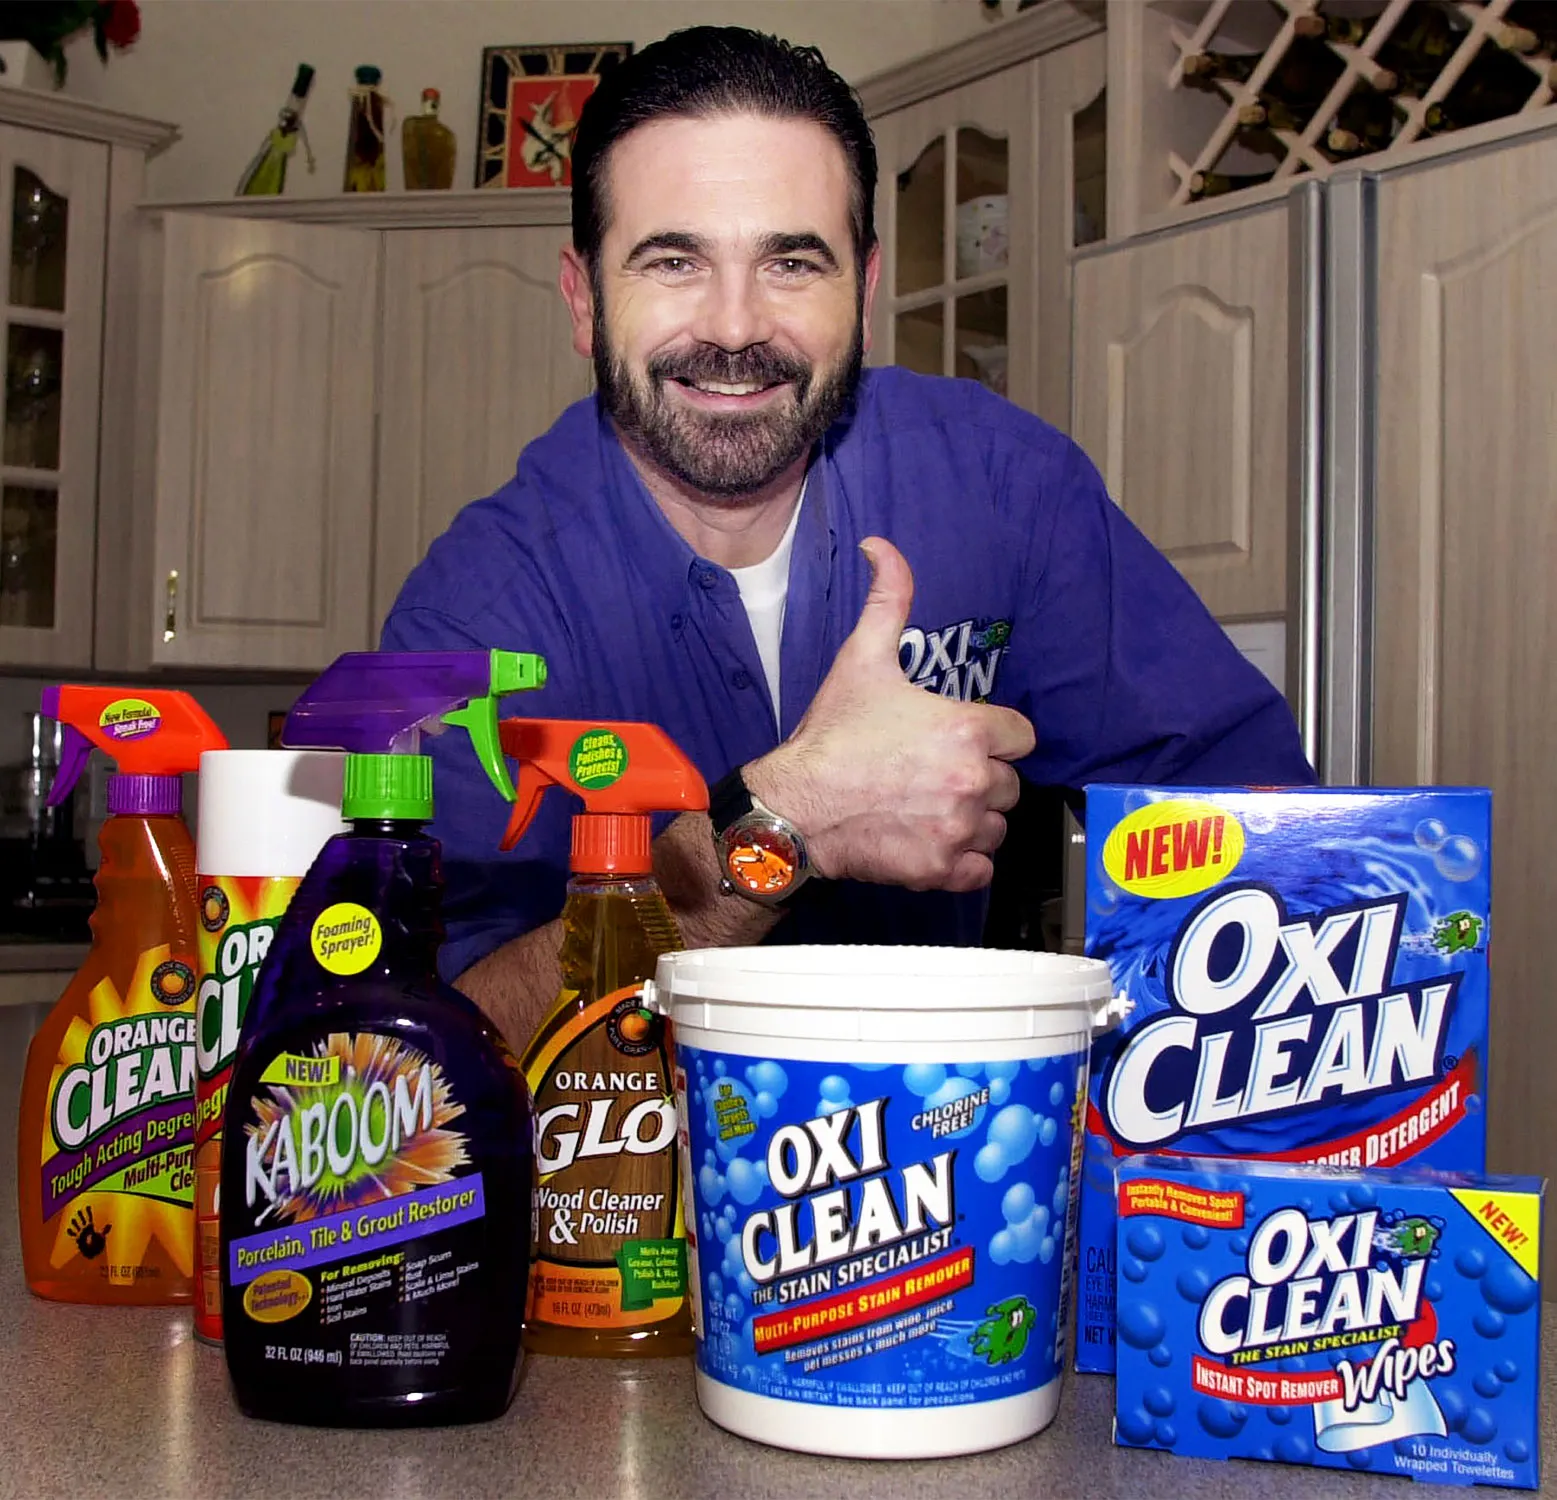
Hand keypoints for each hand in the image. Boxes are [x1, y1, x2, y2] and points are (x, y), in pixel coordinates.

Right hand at [748, 537, 1034, 891]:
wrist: (793, 811)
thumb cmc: (829, 738)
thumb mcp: (860, 660)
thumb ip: (887, 601)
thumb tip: (882, 547)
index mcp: (967, 728)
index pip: (1020, 735)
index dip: (992, 736)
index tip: (960, 741)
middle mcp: (973, 779)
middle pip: (1009, 783)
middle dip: (979, 779)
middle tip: (932, 776)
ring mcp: (960, 828)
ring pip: (996, 827)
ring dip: (972, 821)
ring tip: (927, 809)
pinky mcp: (944, 870)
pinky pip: (980, 869)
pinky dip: (961, 862)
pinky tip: (927, 841)